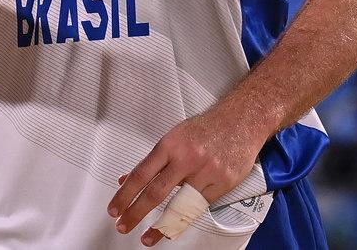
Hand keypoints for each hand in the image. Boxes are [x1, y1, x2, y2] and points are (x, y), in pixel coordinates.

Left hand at [106, 108, 266, 243]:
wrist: (240, 120)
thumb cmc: (205, 128)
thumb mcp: (174, 138)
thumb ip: (153, 161)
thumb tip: (128, 180)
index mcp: (170, 145)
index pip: (141, 174)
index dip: (125, 194)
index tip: (115, 209)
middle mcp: (187, 158)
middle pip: (156, 192)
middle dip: (137, 213)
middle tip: (124, 226)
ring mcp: (206, 171)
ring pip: (180, 205)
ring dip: (162, 225)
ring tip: (149, 236)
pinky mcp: (224, 182)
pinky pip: (201, 205)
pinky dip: (188, 215)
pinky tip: (178, 222)